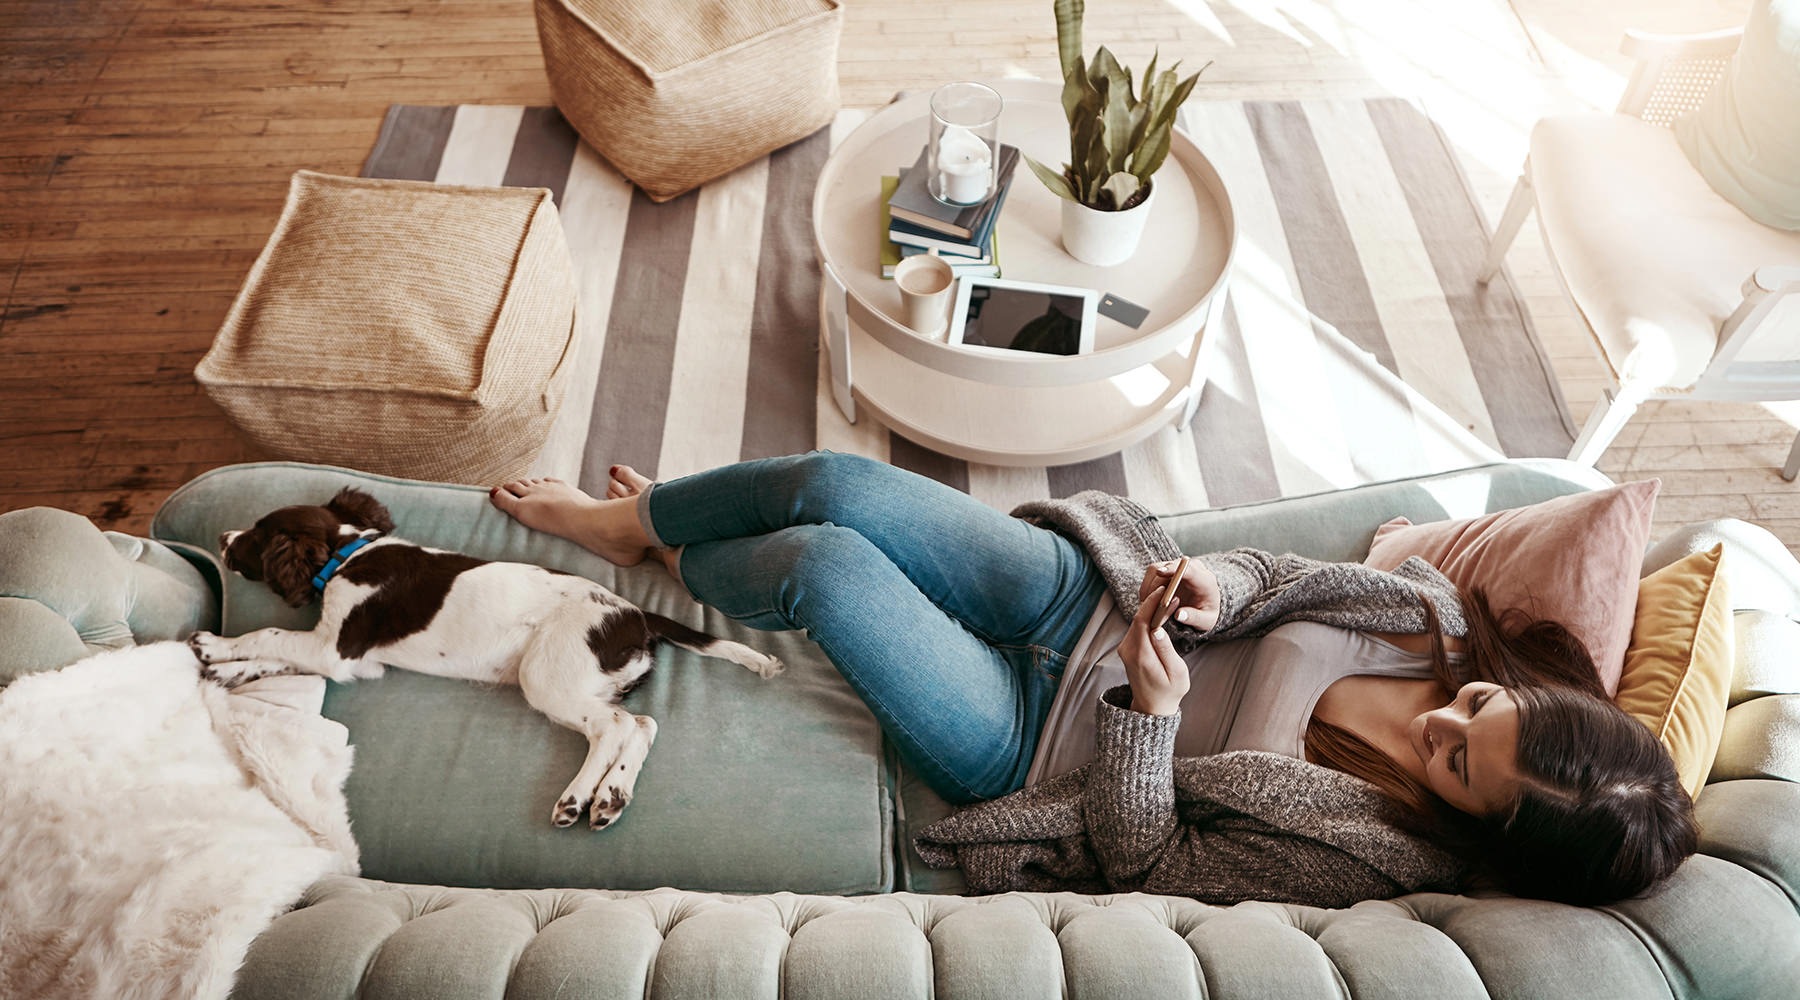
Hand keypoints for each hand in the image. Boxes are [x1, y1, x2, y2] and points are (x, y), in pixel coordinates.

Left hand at [1118, 583, 1190, 715]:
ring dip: (1150, 609)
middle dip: (1153, 602)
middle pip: (1138, 618)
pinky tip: (1160, 613)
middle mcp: (1128, 650)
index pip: (1142, 620)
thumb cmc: (1169, 690)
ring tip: (1168, 598)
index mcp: (1141, 655)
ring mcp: (1125, 649)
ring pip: (1136, 621)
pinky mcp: (1127, 649)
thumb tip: (1158, 629)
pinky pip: (1136, 628)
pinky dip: (1147, 618)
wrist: (1152, 707)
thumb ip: (1166, 650)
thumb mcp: (1176, 672)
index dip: (1152, 602)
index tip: (1165, 590)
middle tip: (1171, 590)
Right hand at [1135, 558, 1220, 632]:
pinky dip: (1147, 587)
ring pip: (1156, 569)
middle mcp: (1191, 568)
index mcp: (1204, 579)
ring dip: (1149, 587)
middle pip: (1168, 567)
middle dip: (1156, 585)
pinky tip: (1148, 601)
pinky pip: (1151, 574)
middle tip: (1148, 604)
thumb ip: (1194, 618)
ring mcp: (1177, 567)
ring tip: (1147, 605)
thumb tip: (1179, 615)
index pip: (1188, 568)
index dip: (1174, 569)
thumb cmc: (1205, 614)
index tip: (1160, 572)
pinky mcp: (1167, 569)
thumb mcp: (1205, 621)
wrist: (1204, 608)